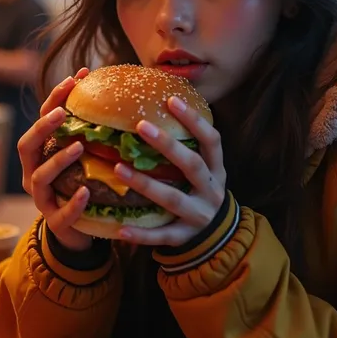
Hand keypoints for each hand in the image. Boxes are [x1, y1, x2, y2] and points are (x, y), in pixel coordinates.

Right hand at [18, 67, 91, 251]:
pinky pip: (62, 213)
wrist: (78, 230)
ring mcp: (42, 199)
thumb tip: (118, 94)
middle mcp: (34, 173)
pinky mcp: (56, 222)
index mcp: (41, 153)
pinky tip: (87, 191)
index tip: (75, 77)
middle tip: (62, 112)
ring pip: (41, 177)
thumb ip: (91, 132)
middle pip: (27, 145)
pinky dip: (75, 202)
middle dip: (42, 127)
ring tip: (80, 147)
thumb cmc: (82, 183)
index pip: (42, 119)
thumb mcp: (84, 156)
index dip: (54, 98)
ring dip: (59, 160)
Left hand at [115, 96, 225, 245]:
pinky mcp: (185, 237)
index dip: (195, 121)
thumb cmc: (202, 191)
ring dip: (145, 184)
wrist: (218, 235)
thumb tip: (161, 106)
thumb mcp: (205, 169)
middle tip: (140, 125)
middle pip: (192, 165)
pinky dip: (142, 234)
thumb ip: (188, 147)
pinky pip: (162, 236)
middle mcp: (211, 190)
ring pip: (173, 199)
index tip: (172, 100)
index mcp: (217, 169)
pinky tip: (121, 229)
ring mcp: (199, 215)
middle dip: (168, 145)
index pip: (212, 141)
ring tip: (118, 169)